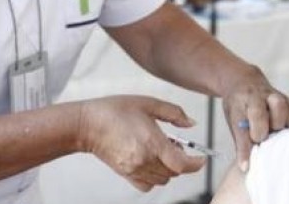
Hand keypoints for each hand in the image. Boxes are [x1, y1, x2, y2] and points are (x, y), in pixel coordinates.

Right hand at [78, 96, 205, 191]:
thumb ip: (173, 113)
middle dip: (181, 160)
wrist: (87, 125)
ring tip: (161, 150)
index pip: (182, 164)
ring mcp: (134, 169)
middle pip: (175, 172)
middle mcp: (144, 159)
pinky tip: (151, 162)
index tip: (201, 158)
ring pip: (163, 179)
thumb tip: (191, 123)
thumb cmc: (114, 110)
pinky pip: (148, 185)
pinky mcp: (126, 174)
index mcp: (152, 142)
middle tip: (176, 144)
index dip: (196, 164)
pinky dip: (155, 177)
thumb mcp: (148, 103)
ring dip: (169, 168)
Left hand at [221, 66, 288, 171]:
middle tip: (260, 137)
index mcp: (238, 102)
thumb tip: (246, 166)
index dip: (244, 148)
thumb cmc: (239, 105)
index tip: (246, 164)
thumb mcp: (233, 120)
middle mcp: (256, 96)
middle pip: (260, 112)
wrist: (245, 81)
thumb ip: (241, 141)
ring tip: (273, 129)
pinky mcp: (288, 99)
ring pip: (281, 107)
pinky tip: (282, 124)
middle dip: (261, 130)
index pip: (241, 126)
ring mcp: (273, 95)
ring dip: (278, 123)